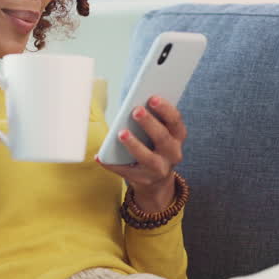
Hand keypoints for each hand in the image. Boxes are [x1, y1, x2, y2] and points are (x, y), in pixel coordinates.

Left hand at [96, 95, 186, 211]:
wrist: (156, 179)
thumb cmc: (152, 145)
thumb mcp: (158, 132)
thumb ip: (151, 119)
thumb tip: (134, 105)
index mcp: (177, 136)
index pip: (175, 121)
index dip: (165, 109)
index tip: (152, 97)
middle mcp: (173, 154)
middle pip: (163, 137)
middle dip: (149, 123)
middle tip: (136, 110)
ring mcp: (160, 169)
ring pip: (148, 158)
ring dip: (134, 144)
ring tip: (121, 133)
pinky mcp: (145, 180)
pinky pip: (127, 172)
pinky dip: (113, 165)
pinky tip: (101, 157)